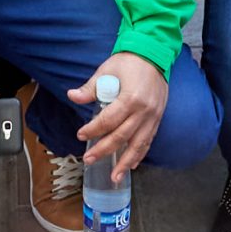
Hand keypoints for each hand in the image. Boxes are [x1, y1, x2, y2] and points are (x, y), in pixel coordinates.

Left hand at [69, 52, 166, 184]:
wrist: (154, 54)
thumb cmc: (129, 61)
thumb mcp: (107, 70)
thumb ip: (90, 88)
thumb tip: (72, 96)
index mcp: (130, 98)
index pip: (109, 120)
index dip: (93, 129)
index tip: (81, 134)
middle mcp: (144, 110)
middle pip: (122, 136)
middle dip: (104, 150)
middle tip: (89, 159)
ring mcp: (153, 116)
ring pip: (138, 144)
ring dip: (125, 162)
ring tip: (114, 177)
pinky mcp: (157, 118)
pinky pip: (148, 140)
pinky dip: (140, 154)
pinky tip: (131, 165)